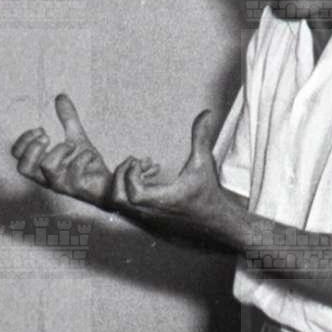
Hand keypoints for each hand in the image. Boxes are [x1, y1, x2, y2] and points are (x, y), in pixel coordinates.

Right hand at [11, 92, 112, 206]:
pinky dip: (84, 157)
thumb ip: (67, 119)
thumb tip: (60, 96)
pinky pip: (76, 170)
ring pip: (47, 167)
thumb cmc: (87, 164)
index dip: (23, 142)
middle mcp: (47, 178)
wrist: (107, 183)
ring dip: (60, 149)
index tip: (41, 130)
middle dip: (33, 147)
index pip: (18, 158)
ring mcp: (61, 184)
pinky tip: (91, 155)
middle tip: (48, 137)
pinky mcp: (77, 188)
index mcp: (41, 167)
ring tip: (72, 145)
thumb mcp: (76, 138)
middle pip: (23, 168)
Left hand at [113, 110, 226, 226]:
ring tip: (138, 168)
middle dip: (120, 177)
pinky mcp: (146, 216)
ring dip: (123, 183)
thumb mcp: (204, 161)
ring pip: (120, 205)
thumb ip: (201, 136)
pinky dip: (128, 190)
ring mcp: (146, 215)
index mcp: (163, 200)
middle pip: (118, 201)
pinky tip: (145, 177)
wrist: (213, 218)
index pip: (133, 194)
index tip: (140, 161)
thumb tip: (206, 113)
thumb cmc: (207, 191)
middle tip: (132, 162)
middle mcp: (151, 211)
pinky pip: (127, 206)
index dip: (131, 175)